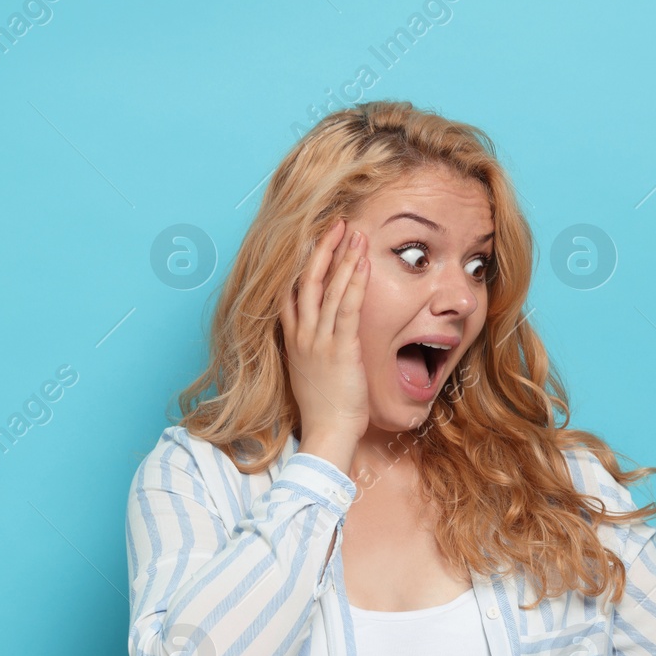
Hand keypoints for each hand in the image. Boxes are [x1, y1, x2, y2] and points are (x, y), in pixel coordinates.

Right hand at [278, 218, 371, 462]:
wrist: (327, 432)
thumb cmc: (323, 408)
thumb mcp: (308, 372)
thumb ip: (309, 349)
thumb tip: (317, 336)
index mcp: (293, 340)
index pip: (292, 291)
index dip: (304, 263)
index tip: (314, 240)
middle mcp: (302, 335)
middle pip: (308, 281)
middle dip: (323, 249)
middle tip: (337, 223)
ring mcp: (319, 341)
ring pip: (329, 289)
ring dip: (343, 258)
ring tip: (354, 232)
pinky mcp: (340, 349)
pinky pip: (347, 308)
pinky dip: (355, 283)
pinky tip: (363, 263)